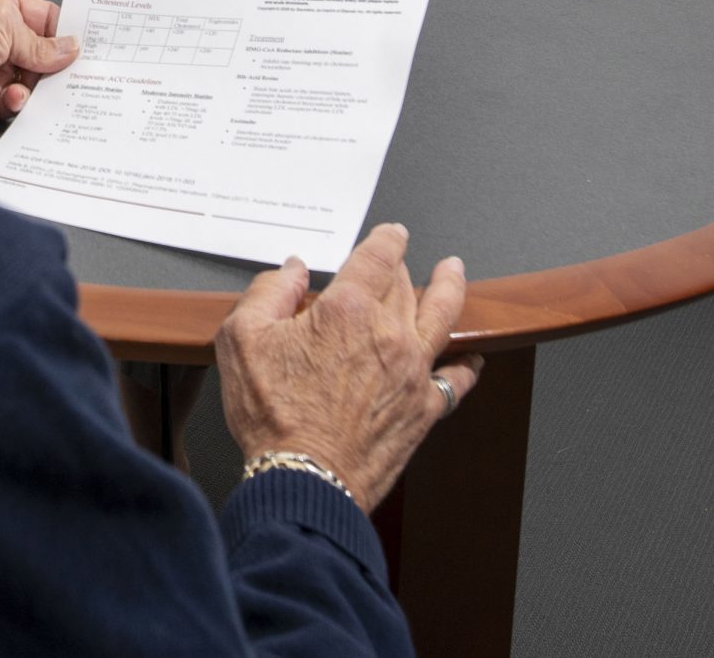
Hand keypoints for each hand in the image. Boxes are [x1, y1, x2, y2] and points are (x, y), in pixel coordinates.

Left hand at [0, 0, 77, 138]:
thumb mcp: (2, 25)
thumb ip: (39, 41)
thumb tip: (69, 48)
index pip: (41, 17)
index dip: (63, 30)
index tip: (87, 43)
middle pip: (41, 52)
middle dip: (57, 62)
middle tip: (79, 70)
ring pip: (34, 80)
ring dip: (40, 85)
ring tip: (46, 87)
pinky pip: (18, 103)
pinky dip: (21, 102)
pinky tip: (14, 98)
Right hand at [213, 224, 482, 508]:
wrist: (305, 480)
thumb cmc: (273, 416)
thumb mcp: (242, 339)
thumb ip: (269, 292)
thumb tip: (293, 270)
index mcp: (346, 310)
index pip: (378, 257)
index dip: (387, 238)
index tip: (392, 233)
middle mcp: (388, 334)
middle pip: (405, 284)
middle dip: (402, 266)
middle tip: (398, 261)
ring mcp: (413, 372)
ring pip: (443, 317)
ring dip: (450, 288)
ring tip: (454, 272)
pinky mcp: (424, 409)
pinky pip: (456, 380)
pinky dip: (466, 365)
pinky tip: (471, 357)